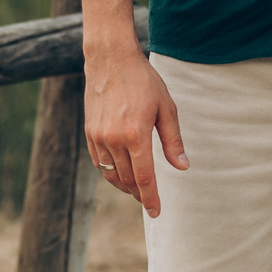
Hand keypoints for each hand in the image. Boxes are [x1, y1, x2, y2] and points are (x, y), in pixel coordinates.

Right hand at [84, 44, 185, 215]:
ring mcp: (99, 136)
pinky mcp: (89, 132)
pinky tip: (120, 171)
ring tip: (136, 188)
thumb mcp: (166, 108)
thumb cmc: (143, 80)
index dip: (151, 198)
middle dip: (139, 194)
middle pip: (128, 180)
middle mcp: (114, 140)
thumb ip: (173, 141)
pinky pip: (99, 162)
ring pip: (111, 174)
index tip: (156, 212)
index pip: (144, 178)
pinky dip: (110, 172)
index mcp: (137, 135)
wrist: (110, 59)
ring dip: (125, 185)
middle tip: (150, 200)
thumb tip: (182, 167)